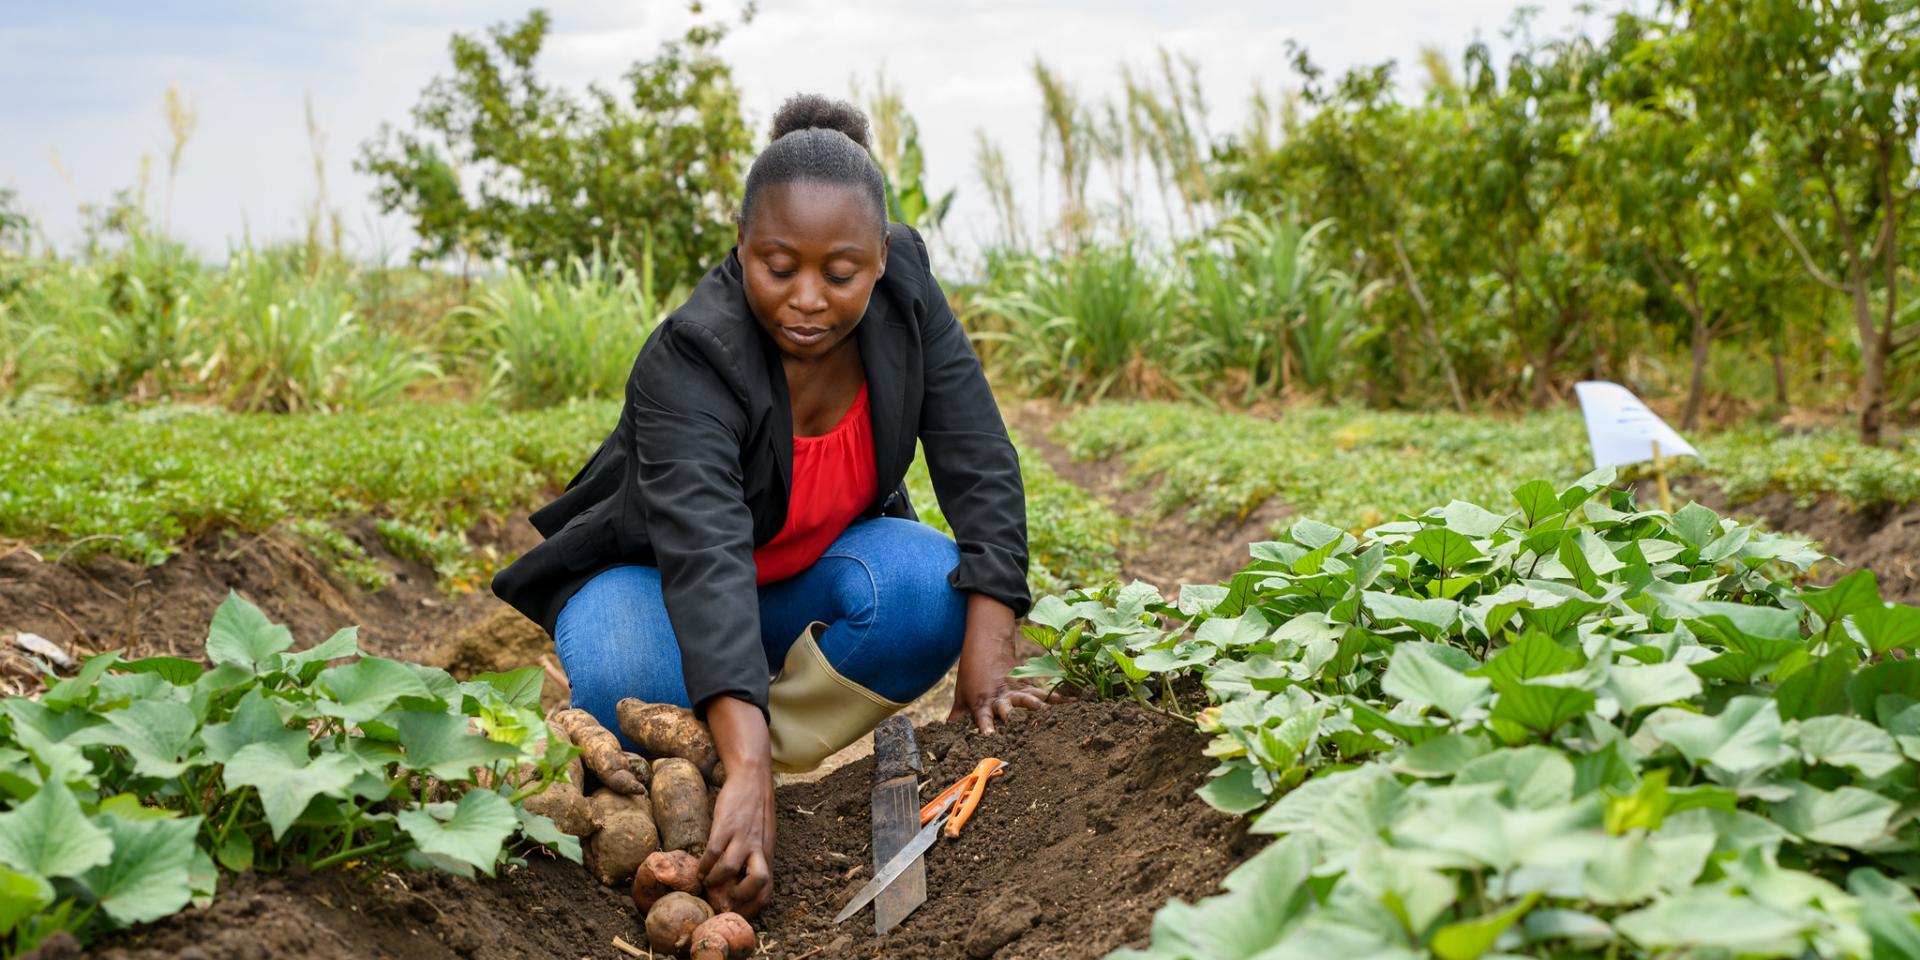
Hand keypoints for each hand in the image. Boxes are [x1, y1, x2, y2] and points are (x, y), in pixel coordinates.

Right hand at [699, 768, 774, 916]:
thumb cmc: (756, 810)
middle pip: (759, 881)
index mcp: (767, 853)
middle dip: (740, 897)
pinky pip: (713, 851)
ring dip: (715, 881)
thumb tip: (744, 883)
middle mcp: (758, 847)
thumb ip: (757, 857)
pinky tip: (699, 868)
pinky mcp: (725, 825)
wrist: (752, 778)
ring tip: (707, 882)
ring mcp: (742, 836)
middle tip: (725, 900)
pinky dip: (704, 864)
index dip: (753, 907)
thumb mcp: (764, 836)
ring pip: (730, 868)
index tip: (738, 914)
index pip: (767, 889)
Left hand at [947, 594, 1063, 734]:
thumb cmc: (972, 676)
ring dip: (1036, 706)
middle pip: (1008, 706)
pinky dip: (1058, 699)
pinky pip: (1044, 693)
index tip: (988, 734)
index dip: (985, 725)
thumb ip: (957, 716)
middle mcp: (1000, 697)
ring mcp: (1015, 691)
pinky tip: (1074, 703)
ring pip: (1027, 698)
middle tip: (1017, 721)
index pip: (983, 716)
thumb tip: (946, 734)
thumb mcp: (961, 695)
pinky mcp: (1027, 686)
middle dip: (1012, 715)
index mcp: (982, 701)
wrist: (986, 647)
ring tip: (1046, 711)